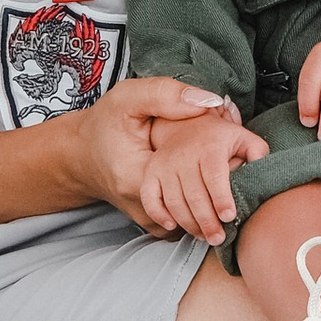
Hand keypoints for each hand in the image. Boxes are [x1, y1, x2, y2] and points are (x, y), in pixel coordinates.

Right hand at [63, 77, 256, 233]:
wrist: (79, 154)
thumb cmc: (105, 124)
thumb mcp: (129, 99)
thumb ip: (166, 95)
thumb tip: (209, 100)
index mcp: (141, 175)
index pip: (199, 180)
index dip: (223, 166)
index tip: (237, 152)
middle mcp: (144, 207)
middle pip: (202, 207)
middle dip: (224, 189)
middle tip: (241, 166)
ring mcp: (149, 220)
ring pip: (196, 221)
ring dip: (214, 204)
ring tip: (225, 179)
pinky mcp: (152, 224)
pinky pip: (185, 225)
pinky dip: (198, 211)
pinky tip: (205, 191)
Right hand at [135, 108, 263, 242]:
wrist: (186, 124)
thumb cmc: (219, 138)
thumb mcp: (242, 138)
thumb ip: (257, 151)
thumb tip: (262, 169)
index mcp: (209, 148)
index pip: (214, 176)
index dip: (221, 198)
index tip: (229, 217)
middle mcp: (184, 156)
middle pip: (194, 195)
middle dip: (207, 221)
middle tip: (219, 239)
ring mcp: (164, 165)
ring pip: (174, 201)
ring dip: (188, 224)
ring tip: (204, 236)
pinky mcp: (151, 173)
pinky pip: (150, 198)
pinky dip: (158, 214)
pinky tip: (173, 226)